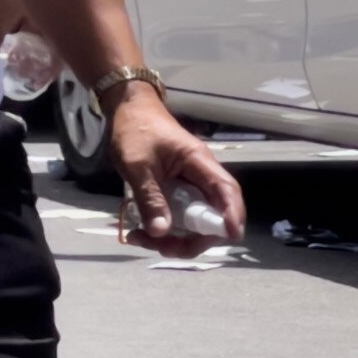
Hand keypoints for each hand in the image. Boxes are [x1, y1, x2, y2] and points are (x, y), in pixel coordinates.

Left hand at [111, 85, 245, 255]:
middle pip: (212, 218)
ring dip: (174, 238)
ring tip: (140, 239)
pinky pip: (180, 217)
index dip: (231, 216)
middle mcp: (203, 178)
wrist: (126, 110)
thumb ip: (149, 197)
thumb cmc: (134, 130)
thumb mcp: (136, 164)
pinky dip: (164, 228)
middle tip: (160, 247)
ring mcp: (191, 187)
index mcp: (200, 164)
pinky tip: (141, 232)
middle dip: (191, 239)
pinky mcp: (179, 192)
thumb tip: (162, 233)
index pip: (228, 193)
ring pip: (195, 223)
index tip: (229, 236)